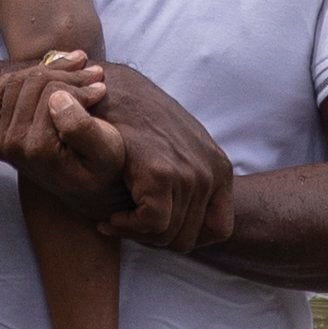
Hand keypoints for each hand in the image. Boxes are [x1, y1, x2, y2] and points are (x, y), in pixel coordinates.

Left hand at [0, 52, 134, 217]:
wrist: (85, 191)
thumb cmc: (102, 170)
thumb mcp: (107, 152)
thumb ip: (82, 127)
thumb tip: (57, 97)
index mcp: (37, 149)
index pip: (53, 91)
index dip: (80, 84)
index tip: (101, 88)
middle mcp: (11, 146)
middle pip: (32, 83)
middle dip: (66, 74)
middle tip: (93, 74)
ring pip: (16, 82)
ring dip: (47, 71)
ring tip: (76, 70)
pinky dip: (19, 80)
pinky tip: (45, 78)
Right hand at [50, 59, 236, 255]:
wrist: (108, 89)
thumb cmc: (135, 120)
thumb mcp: (176, 146)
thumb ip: (188, 178)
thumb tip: (189, 223)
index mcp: (219, 168)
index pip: (218, 230)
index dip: (182, 237)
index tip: (153, 230)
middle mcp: (211, 172)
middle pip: (189, 238)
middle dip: (153, 239)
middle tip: (126, 226)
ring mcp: (189, 173)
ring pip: (168, 235)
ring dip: (136, 234)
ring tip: (115, 220)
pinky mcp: (161, 173)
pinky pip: (151, 224)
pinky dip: (126, 227)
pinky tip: (109, 218)